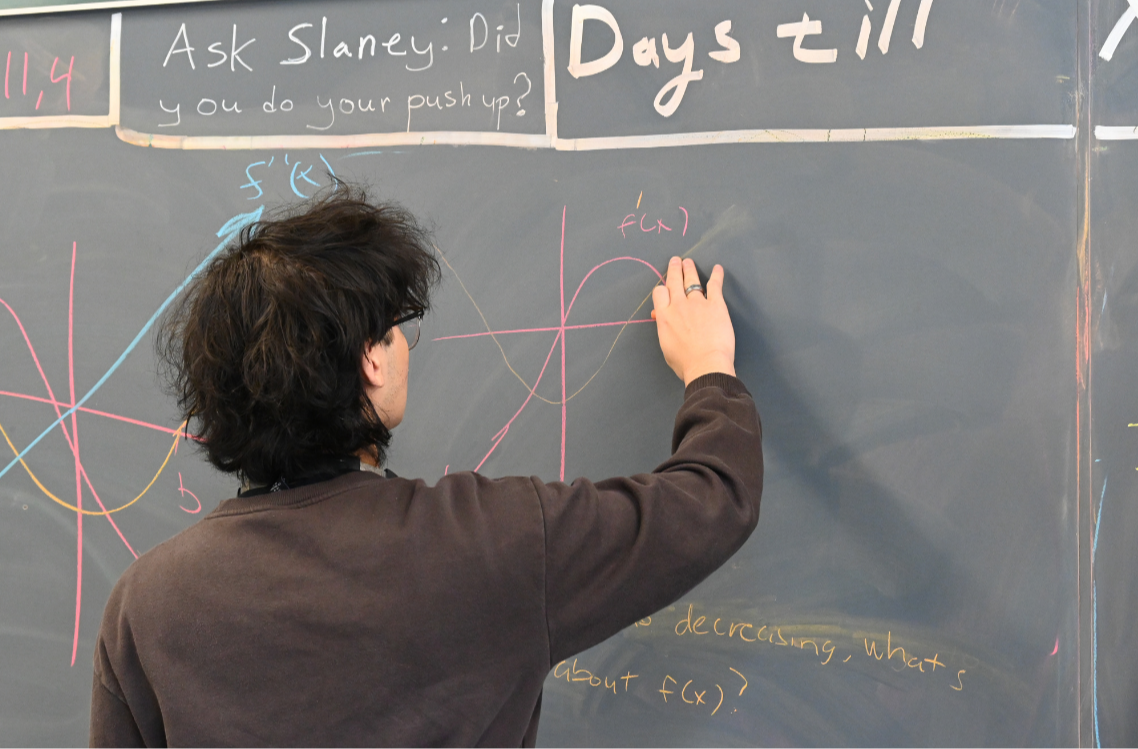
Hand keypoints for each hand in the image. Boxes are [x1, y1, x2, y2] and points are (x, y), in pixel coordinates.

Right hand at [651, 257, 735, 384]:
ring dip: (690, 269)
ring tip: (688, 262)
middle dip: (674, 269)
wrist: (706, 365)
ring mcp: (698, 303)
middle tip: (676, 261)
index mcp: (664, 316)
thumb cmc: (684, 362)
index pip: (660, 293)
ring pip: (692, 280)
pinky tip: (718, 268)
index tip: (665, 288)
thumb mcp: (666, 346)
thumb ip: (664, 328)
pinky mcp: (716, 304)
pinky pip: (715, 285)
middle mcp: (679, 305)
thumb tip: (662, 318)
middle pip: (674, 281)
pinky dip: (717, 276)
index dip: (662, 289)